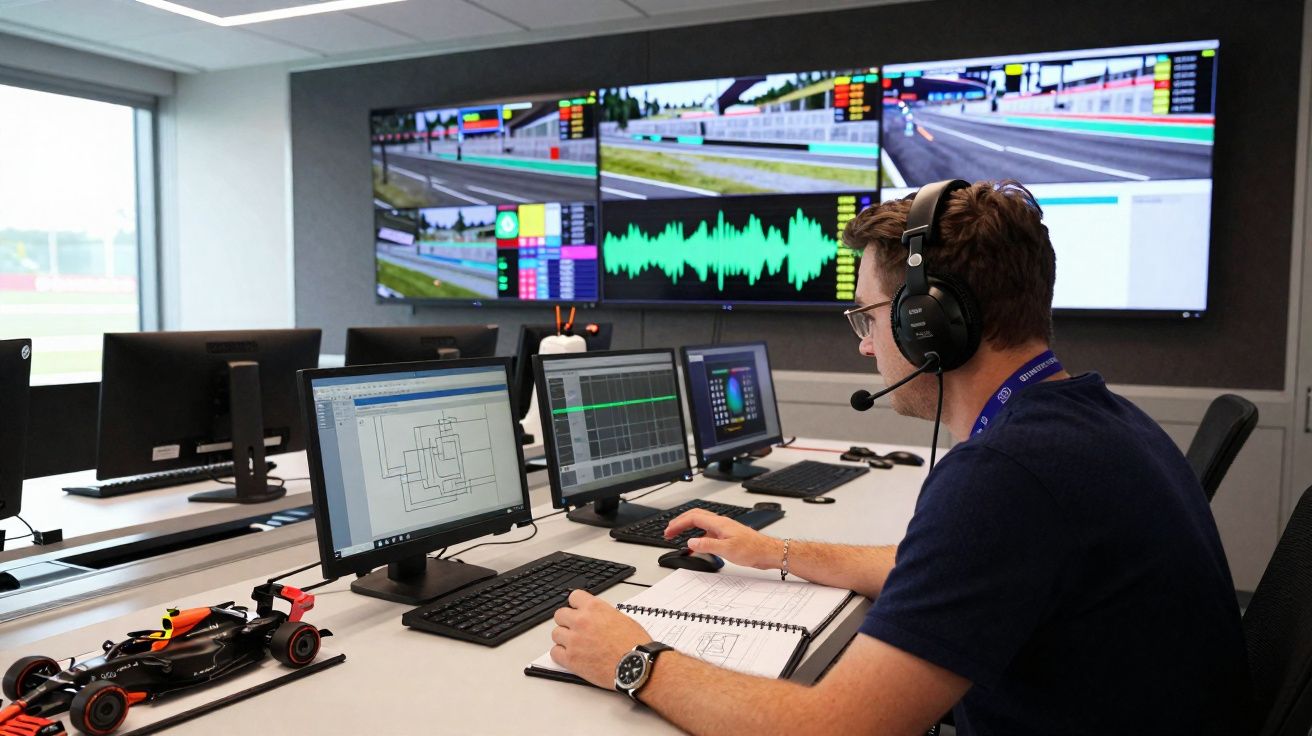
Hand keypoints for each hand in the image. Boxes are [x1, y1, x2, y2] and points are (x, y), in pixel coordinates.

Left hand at [550, 589, 651, 688]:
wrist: (636, 665)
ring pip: (555, 633)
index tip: (578, 611)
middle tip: (574, 629)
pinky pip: (554, 653)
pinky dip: (561, 655)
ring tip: (574, 644)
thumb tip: (597, 618)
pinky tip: (570, 656)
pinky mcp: (571, 659)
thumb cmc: (635, 644)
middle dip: (567, 621)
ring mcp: (574, 640)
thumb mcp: (622, 618)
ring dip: (563, 638)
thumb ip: (603, 615)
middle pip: (560, 615)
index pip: (573, 597)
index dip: (576, 605)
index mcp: (594, 608)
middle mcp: (581, 621)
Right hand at [663, 508, 782, 569]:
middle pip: (695, 516)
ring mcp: (724, 529)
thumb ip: (707, 545)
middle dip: (680, 522)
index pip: (693, 517)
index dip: (678, 523)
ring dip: (688, 528)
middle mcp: (720, 523)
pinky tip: (696, 546)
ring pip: (701, 524)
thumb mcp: (727, 549)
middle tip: (669, 531)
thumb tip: (691, 541)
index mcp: (719, 523)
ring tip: (678, 536)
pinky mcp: (727, 537)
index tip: (669, 531)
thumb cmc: (753, 548)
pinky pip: (708, 533)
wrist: (768, 552)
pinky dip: (698, 538)